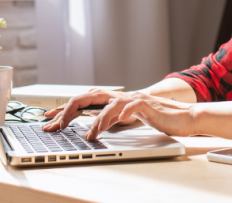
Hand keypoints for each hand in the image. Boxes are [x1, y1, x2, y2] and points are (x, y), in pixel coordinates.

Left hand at [42, 90, 195, 140]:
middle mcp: (121, 96)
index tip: (48, 119)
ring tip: (90, 134)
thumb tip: (93, 127)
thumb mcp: (128, 120)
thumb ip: (112, 119)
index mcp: (114, 100)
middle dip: (69, 110)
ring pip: (107, 104)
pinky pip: (130, 107)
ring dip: (96, 120)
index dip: (64, 108)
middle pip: (88, 96)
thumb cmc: (157, 119)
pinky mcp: (146, 105)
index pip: (84, 100)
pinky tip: (114, 122)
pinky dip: (120, 114)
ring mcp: (133, 99)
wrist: (183, 117)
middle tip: (56, 126)